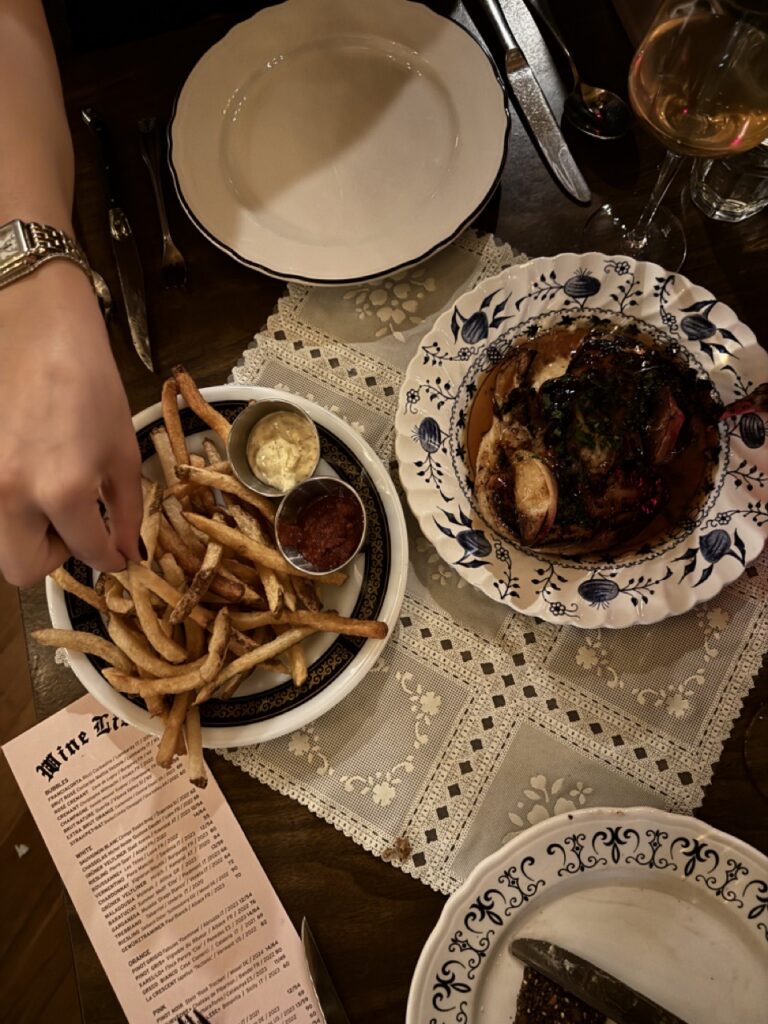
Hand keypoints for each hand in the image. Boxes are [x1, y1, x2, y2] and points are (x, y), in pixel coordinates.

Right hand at [0, 260, 142, 585]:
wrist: (33, 323)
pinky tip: (31, 471)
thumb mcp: (122, 449)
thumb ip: (126, 510)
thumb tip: (126, 551)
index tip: (117, 554)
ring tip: (52, 498)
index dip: (110, 558)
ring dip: (27, 534)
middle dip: (55, 558)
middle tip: (75, 530)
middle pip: (21, 569)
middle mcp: (10, 494)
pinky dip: (10, 504)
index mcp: (61, 490)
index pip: (87, 553)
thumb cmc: (88, 379)